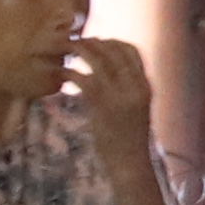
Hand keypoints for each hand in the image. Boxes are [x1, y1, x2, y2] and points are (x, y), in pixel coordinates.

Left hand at [62, 35, 157, 161]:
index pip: (132, 51)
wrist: (130, 163)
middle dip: (93, 42)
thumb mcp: (135, 109)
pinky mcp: (101, 105)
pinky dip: (69, 71)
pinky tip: (60, 72)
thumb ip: (126, 89)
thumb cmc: (129, 139)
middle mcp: (135, 86)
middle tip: (75, 43)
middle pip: (114, 50)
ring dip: (79, 50)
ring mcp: (119, 95)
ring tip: (65, 49)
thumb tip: (107, 72)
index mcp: (145, 86)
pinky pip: (83, 79)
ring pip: (98, 60)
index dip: (112, 41)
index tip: (97, 42)